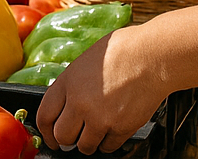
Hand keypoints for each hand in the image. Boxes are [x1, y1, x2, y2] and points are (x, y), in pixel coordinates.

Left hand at [37, 26, 168, 154]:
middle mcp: (80, 103)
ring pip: (84, 146)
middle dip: (67, 139)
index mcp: (68, 82)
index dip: (46, 132)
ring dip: (88, 142)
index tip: (51, 138)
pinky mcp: (120, 128)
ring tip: (96, 130)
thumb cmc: (122, 51)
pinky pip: (107, 147)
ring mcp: (100, 118)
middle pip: (62, 136)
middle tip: (74, 136)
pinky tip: (112, 128)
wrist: (152, 56)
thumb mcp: (85, 61)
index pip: (44, 117)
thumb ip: (72, 84)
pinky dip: (108, 142)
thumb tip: (65, 104)